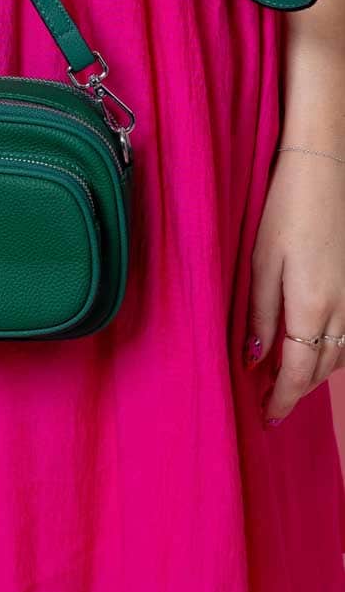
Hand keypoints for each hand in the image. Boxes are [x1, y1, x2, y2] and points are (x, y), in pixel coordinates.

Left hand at [244, 146, 344, 424]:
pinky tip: (309, 347)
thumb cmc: (284, 212)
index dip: (281, 400)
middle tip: (267, 404)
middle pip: (320, 370)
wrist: (323, 173)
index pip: (297, 374)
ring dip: (312, 373)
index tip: (266, 418)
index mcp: (310, 307)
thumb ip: (261, 315)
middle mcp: (341, 310)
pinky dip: (328, 351)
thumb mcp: (261, 263)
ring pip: (338, 355)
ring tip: (282, 381)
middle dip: (294, 391)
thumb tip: (256, 359)